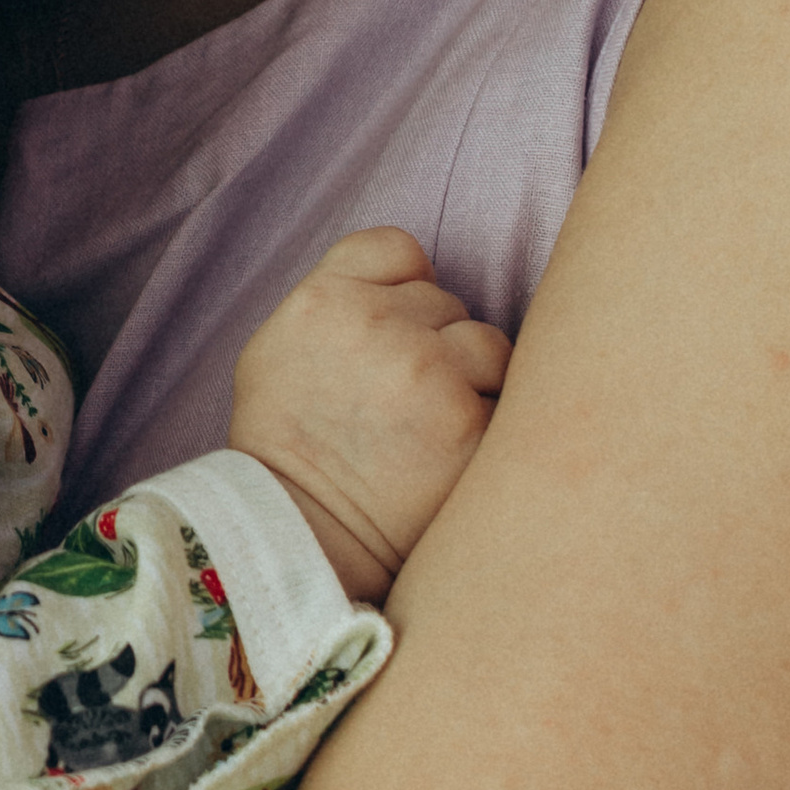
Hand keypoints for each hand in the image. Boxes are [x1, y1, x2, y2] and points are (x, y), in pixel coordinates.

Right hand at [227, 229, 509, 602]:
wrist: (301, 538)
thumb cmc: (288, 446)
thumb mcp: (279, 347)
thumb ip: (339, 299)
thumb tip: (410, 283)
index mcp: (325, 298)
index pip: (401, 250)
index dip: (406, 289)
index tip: (395, 329)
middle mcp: (379, 323)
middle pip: (448, 303)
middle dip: (436, 344)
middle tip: (403, 402)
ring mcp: (429, 372)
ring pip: (489, 345)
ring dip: (474, 381)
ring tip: (433, 431)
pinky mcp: (471, 426)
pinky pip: (509, 401)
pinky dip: (490, 427)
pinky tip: (454, 456)